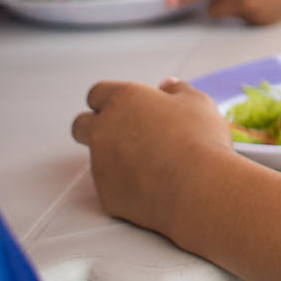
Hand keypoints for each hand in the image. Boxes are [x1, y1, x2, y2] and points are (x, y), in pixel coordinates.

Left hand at [72, 78, 231, 231]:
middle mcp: (103, 129)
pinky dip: (127, 184)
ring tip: (154, 163)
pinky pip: (112, 186)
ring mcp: (100, 164)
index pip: (97, 93)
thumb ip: (177, 90)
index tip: (130, 107)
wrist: (197, 186)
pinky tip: (155, 185)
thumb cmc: (199, 138)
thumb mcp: (197, 102)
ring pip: (98, 157)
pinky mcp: (107, 195)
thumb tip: (167, 85)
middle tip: (126, 133)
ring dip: (116, 157)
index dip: (112, 100)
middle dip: (96, 127)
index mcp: (123, 100)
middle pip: (81, 125)